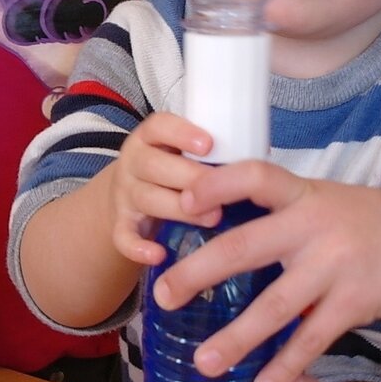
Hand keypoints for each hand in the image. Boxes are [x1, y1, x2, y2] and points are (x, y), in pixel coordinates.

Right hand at [103, 112, 216, 265]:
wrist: (130, 196)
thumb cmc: (173, 171)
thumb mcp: (183, 154)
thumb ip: (210, 155)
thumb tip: (260, 161)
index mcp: (151, 138)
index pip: (159, 126)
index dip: (182, 133)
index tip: (209, 144)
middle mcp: (134, 162)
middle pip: (153, 165)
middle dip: (189, 178)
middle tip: (221, 191)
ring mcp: (125, 193)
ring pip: (146, 198)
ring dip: (179, 210)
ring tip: (212, 219)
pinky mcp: (121, 223)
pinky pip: (123, 236)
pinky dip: (138, 247)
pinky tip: (159, 255)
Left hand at [152, 162, 380, 381]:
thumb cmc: (362, 221)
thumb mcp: (320, 200)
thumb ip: (277, 212)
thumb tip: (214, 226)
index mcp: (300, 196)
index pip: (254, 177)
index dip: (217, 186)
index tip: (183, 202)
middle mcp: (312, 228)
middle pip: (245, 248)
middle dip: (198, 273)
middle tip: (163, 297)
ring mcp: (333, 268)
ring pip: (275, 306)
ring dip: (237, 338)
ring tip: (204, 362)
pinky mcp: (353, 304)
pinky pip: (312, 341)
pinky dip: (285, 367)